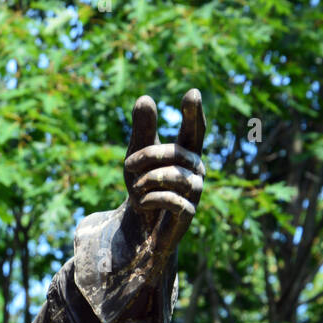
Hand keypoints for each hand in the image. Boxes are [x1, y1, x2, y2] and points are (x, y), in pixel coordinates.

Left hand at [122, 90, 205, 264]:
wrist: (142, 228)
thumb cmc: (143, 187)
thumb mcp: (137, 157)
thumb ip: (142, 130)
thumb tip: (145, 98)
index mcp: (186, 153)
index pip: (194, 130)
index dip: (193, 114)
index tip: (191, 93)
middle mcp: (196, 170)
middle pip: (177, 152)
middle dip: (148, 156)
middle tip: (126, 165)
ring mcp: (194, 192)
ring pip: (176, 176)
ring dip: (148, 179)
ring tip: (135, 188)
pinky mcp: (188, 213)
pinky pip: (173, 200)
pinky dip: (152, 199)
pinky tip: (142, 203)